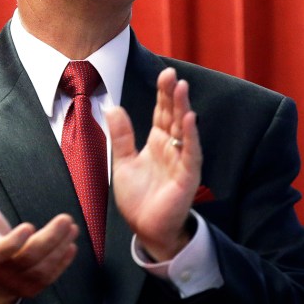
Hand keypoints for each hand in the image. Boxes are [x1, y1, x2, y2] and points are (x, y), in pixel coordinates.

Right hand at [0, 163, 78, 303]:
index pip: (0, 251)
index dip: (14, 242)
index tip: (28, 226)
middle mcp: (2, 270)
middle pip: (28, 258)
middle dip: (49, 239)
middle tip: (66, 219)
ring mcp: (18, 282)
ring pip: (43, 268)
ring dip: (59, 247)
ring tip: (71, 227)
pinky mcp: (33, 288)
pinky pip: (50, 277)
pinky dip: (62, 262)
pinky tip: (71, 244)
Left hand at [104, 67, 202, 260]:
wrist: (146, 229)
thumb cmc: (139, 198)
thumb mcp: (123, 162)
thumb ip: (122, 136)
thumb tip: (113, 107)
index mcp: (157, 143)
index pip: (162, 113)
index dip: (163, 94)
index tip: (165, 74)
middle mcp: (172, 148)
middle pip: (174, 116)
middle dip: (174, 95)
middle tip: (173, 74)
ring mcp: (182, 161)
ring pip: (184, 130)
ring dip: (183, 109)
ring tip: (182, 88)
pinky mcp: (187, 177)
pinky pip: (191, 153)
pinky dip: (191, 136)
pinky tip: (189, 119)